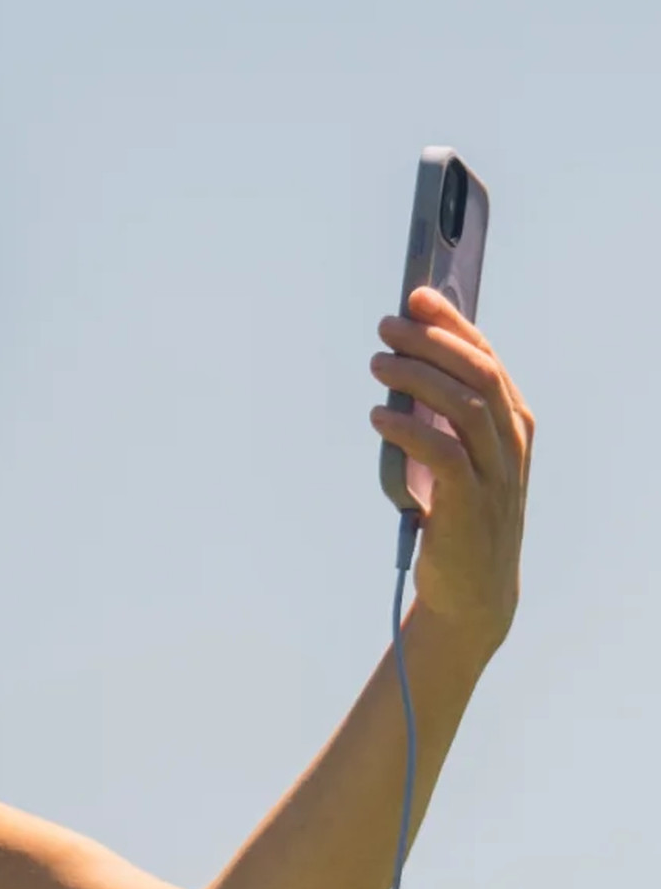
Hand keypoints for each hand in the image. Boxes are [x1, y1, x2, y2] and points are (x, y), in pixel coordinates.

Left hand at [368, 283, 533, 650]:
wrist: (472, 591)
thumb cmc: (457, 516)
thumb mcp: (456, 458)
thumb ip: (442, 418)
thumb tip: (400, 367)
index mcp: (512, 424)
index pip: (486, 358)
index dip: (453, 323)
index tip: (417, 296)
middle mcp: (510, 443)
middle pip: (476, 373)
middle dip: (432, 341)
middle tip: (386, 326)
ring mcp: (494, 474)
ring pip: (462, 406)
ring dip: (416, 378)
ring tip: (377, 364)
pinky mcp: (469, 504)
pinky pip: (443, 454)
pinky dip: (409, 430)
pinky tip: (379, 417)